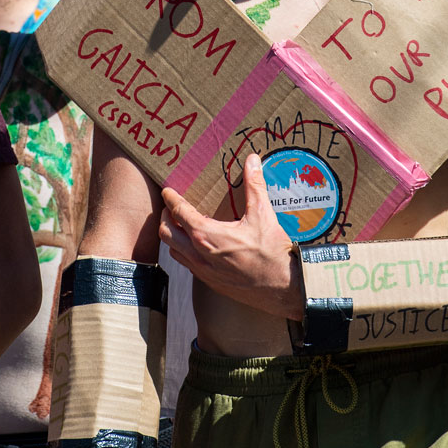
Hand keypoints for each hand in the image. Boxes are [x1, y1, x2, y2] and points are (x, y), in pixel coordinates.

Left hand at [159, 154, 299, 317]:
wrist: (282, 287)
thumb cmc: (272, 252)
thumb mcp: (263, 214)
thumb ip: (254, 185)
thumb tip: (252, 160)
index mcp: (207, 235)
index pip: (179, 212)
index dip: (171, 199)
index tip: (167, 190)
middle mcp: (199, 255)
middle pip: (166, 233)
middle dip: (164, 217)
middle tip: (170, 207)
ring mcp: (202, 271)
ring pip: (173, 251)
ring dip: (172, 236)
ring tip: (180, 225)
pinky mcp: (209, 282)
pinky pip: (186, 265)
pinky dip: (184, 252)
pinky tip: (197, 246)